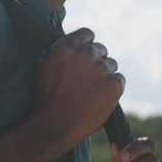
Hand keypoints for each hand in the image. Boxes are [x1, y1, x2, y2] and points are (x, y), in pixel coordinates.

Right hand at [31, 28, 123, 161]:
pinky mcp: (114, 85)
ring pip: (111, 65)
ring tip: (91, 92)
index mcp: (67, 46)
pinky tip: (100, 99)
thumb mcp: (42, 69)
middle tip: (87, 80)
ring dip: (105, 76)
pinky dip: (113, 89)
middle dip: (96, 62)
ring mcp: (101, 69)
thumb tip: (66, 47)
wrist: (54, 128)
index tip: (84, 57)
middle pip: (101, 50)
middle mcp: (85, 53)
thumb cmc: (45, 101)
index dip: (86, 45)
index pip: (88, 34)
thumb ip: (57, 54)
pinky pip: (119, 80)